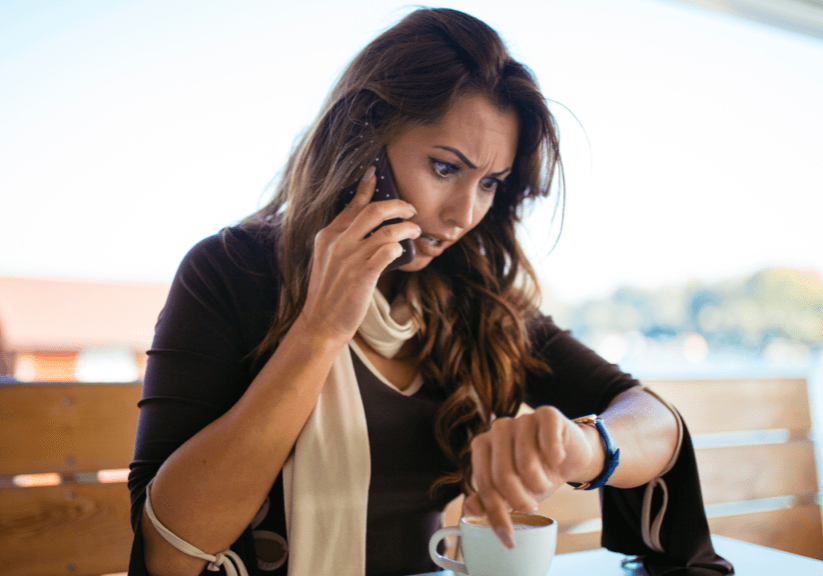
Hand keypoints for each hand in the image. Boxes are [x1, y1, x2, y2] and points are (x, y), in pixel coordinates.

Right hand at [295, 166, 420, 344]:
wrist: (321, 323)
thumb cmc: (328, 293)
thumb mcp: (327, 260)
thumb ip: (342, 241)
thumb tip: (368, 228)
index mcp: (328, 236)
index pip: (351, 205)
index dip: (366, 187)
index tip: (375, 172)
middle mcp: (338, 242)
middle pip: (374, 210)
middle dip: (398, 205)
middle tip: (411, 209)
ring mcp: (351, 258)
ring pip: (388, 230)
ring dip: (407, 228)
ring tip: (415, 231)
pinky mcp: (363, 275)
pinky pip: (389, 251)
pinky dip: (399, 247)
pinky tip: (403, 251)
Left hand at [463, 406, 601, 547]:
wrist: (570, 455)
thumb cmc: (536, 474)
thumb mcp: (512, 492)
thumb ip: (489, 500)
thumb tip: (470, 509)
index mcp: (483, 445)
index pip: (484, 483)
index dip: (496, 513)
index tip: (508, 537)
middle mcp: (498, 429)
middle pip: (502, 475)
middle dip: (520, 500)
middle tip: (531, 507)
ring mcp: (522, 419)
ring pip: (526, 462)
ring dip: (539, 483)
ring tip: (543, 484)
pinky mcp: (547, 414)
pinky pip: (548, 441)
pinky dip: (555, 459)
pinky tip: (557, 461)